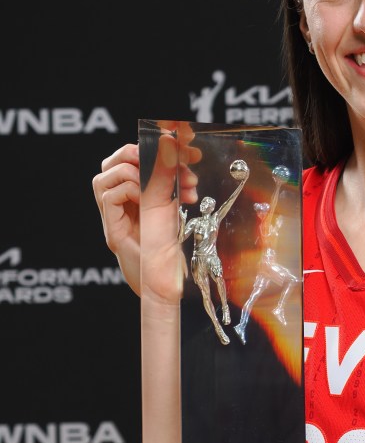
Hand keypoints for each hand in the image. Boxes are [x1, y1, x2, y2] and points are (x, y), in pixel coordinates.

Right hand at [92, 126, 199, 296]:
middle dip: (136, 154)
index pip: (129, 162)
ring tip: (159, 184)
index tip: (182, 152)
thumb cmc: (171, 258)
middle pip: (111, 164)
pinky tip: (150, 200)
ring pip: (103, 177)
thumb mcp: (175, 214)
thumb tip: (178, 160)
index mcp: (135, 200)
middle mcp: (121, 207)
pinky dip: (130, 190)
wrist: (165, 291)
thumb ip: (171, 190)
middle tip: (168, 160)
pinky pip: (108, 197)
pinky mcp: (113, 232)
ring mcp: (115, 219)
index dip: (149, 150)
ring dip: (133, 172)